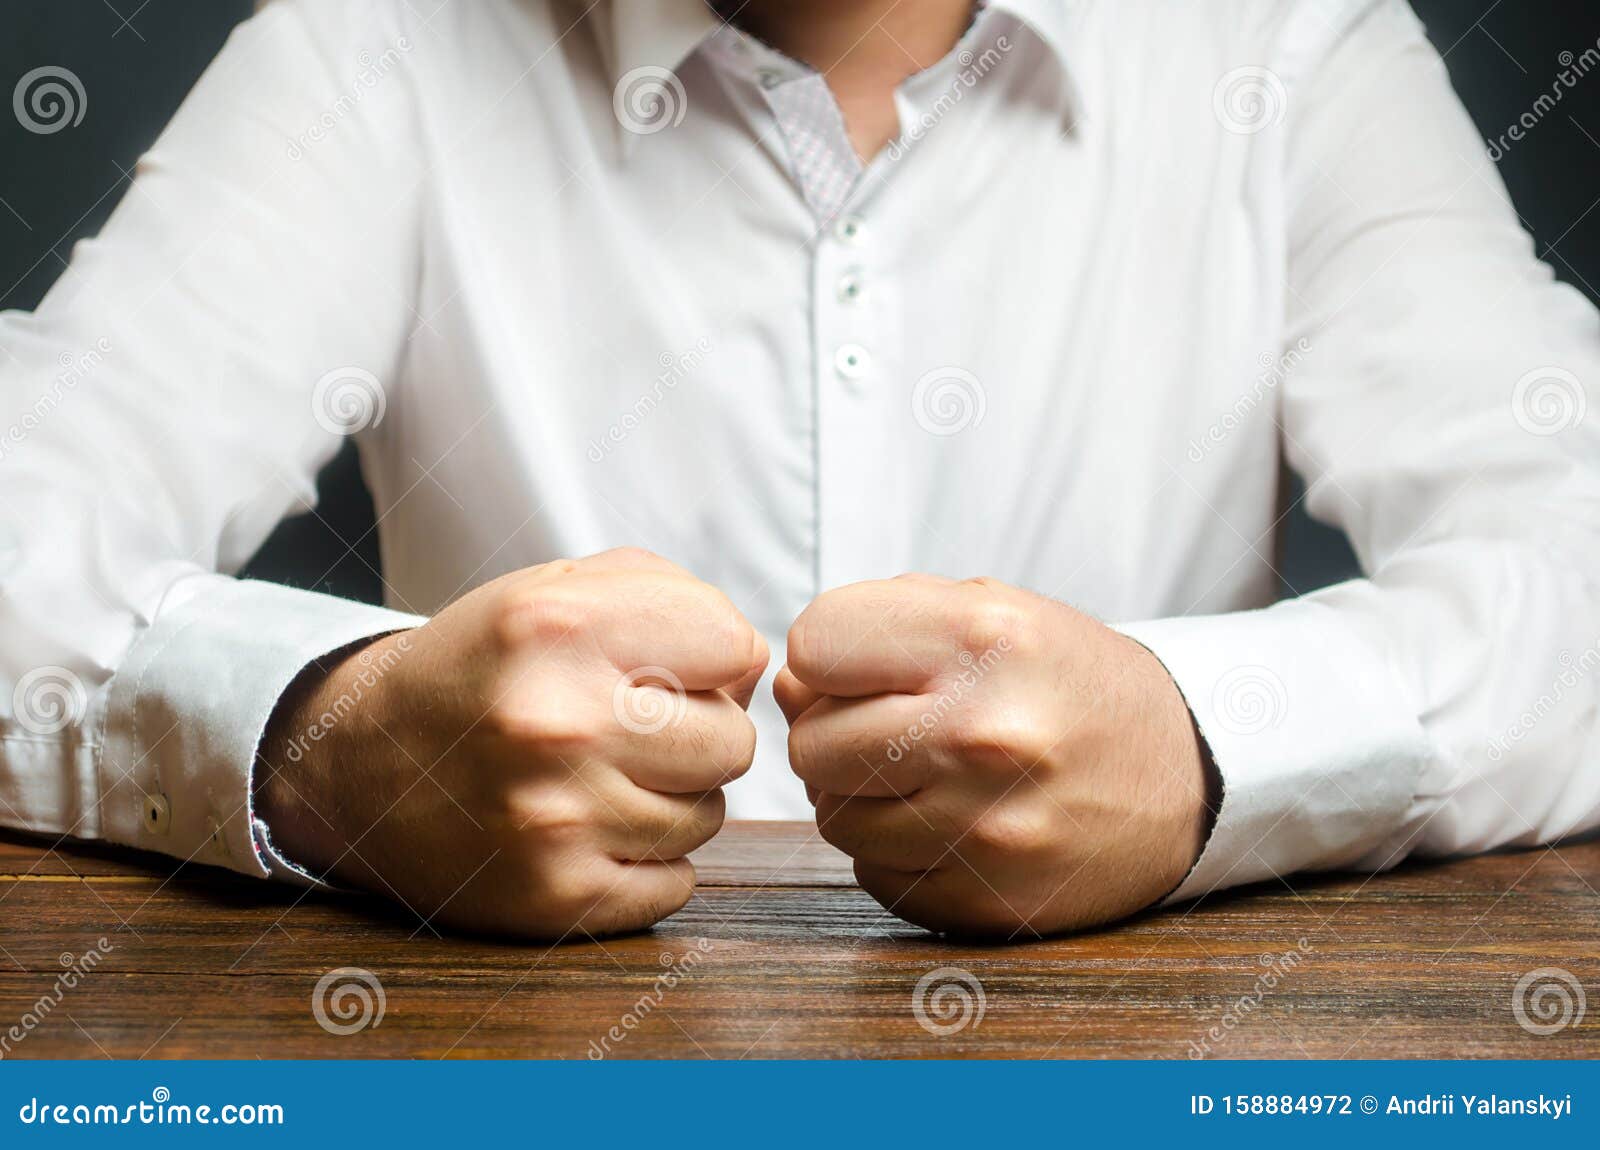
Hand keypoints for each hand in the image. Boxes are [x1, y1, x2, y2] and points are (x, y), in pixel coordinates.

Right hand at [255, 548, 767, 938]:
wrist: (360, 762)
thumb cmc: (484, 667)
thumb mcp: (555, 590)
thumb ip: (671, 596)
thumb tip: (756, 665)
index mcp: (559, 628)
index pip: (736, 646)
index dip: (715, 657)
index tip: (672, 667)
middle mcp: (557, 722)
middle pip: (734, 740)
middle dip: (699, 731)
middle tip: (637, 729)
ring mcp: (556, 819)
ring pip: (710, 815)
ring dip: (673, 797)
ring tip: (604, 776)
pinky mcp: (555, 896)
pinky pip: (676, 884)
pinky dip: (648, 861)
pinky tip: (592, 829)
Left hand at [774, 574, 1213, 936]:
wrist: (1187, 776)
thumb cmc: (1069, 682)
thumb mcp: (993, 612)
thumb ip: (879, 626)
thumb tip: (786, 686)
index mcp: (983, 640)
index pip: (815, 644)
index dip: (827, 655)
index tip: (862, 666)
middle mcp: (982, 733)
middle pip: (811, 742)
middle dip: (833, 731)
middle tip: (888, 725)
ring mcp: (986, 826)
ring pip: (834, 816)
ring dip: (860, 794)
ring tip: (922, 771)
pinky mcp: (987, 898)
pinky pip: (876, 873)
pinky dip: (896, 849)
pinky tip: (951, 820)